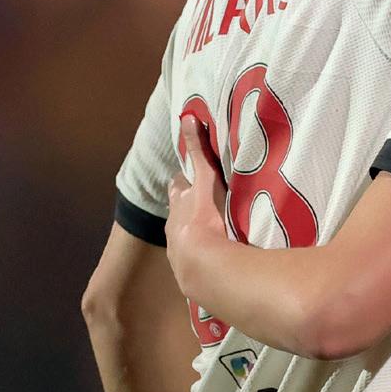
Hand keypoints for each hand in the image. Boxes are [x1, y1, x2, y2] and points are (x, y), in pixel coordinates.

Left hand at [167, 115, 230, 297]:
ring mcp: (180, 252)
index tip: (192, 178)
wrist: (201, 265)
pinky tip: (216, 261)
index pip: (179, 187)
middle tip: (200, 205)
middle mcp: (174, 228)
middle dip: (187, 208)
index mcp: (180, 205)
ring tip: (211, 235)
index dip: (185, 182)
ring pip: (184, 238)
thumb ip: (197, 151)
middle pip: (178, 213)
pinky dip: (204, 258)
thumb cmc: (203, 219)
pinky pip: (197, 261)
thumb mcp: (203, 181)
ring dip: (195, 235)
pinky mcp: (190, 273)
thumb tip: (187, 117)